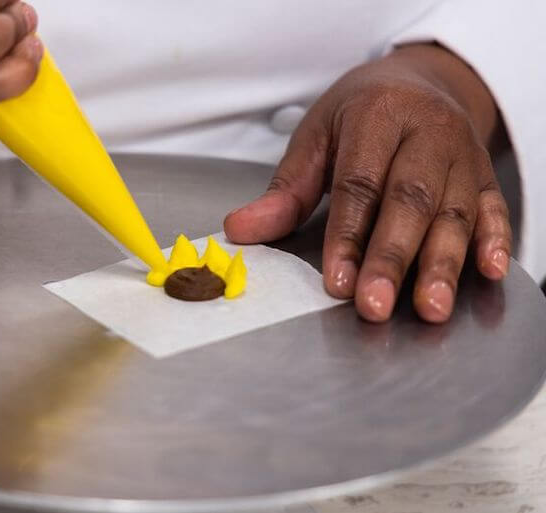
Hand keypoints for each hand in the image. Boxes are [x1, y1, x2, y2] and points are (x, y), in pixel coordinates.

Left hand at [225, 44, 511, 323]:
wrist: (419, 80)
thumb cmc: (360, 113)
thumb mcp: (316, 138)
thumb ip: (285, 190)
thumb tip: (240, 230)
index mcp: (376, 115)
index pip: (359, 183)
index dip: (347, 235)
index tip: (337, 281)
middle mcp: (427, 130)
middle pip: (410, 200)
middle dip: (391, 258)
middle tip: (374, 305)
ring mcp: (462, 153)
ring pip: (454, 211)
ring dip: (442, 263)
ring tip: (429, 307)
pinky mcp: (485, 174)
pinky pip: (495, 207)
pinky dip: (494, 240)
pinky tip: (487, 271)